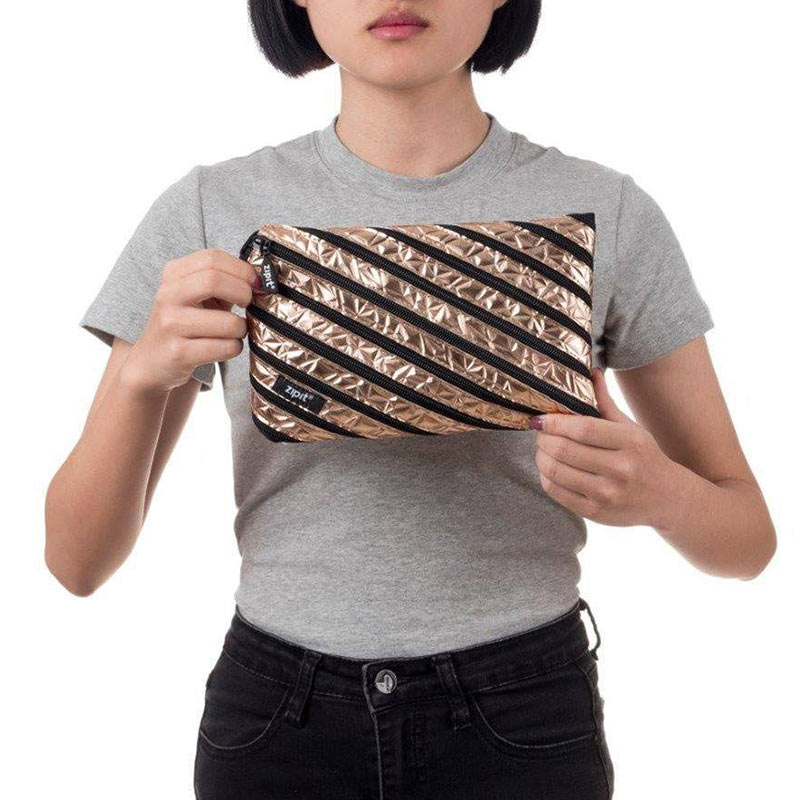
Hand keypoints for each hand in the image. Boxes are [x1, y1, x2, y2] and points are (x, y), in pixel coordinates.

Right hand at [122, 249, 263, 393]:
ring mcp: (171, 324)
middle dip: (243, 293)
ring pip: (228, 322)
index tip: (255, 282)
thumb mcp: (198, 296)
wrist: (153, 361)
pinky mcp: (179, 353)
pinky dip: (234, 348)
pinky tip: (225, 347)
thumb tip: (261, 280)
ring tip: (235, 332)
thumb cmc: (186, 324)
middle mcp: (168, 296)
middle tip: (249, 304)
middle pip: (214, 280)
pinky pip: (225, 348)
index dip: (242, 269)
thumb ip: (224, 282)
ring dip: (242, 328)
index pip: (212, 258)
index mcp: (173, 275)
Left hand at [530, 367, 675, 526]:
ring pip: (557, 472)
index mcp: (630, 442)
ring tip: (542, 450)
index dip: (554, 422)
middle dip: (544, 439)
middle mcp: (621, 469)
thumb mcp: (630, 427)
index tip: (540, 418)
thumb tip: (589, 371)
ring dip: (541, 458)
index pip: (582, 429)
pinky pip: (558, 493)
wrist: (667, 497)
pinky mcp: (597, 513)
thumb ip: (605, 402)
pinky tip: (549, 469)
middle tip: (539, 433)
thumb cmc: (644, 455)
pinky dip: (546, 478)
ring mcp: (608, 494)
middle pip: (566, 450)